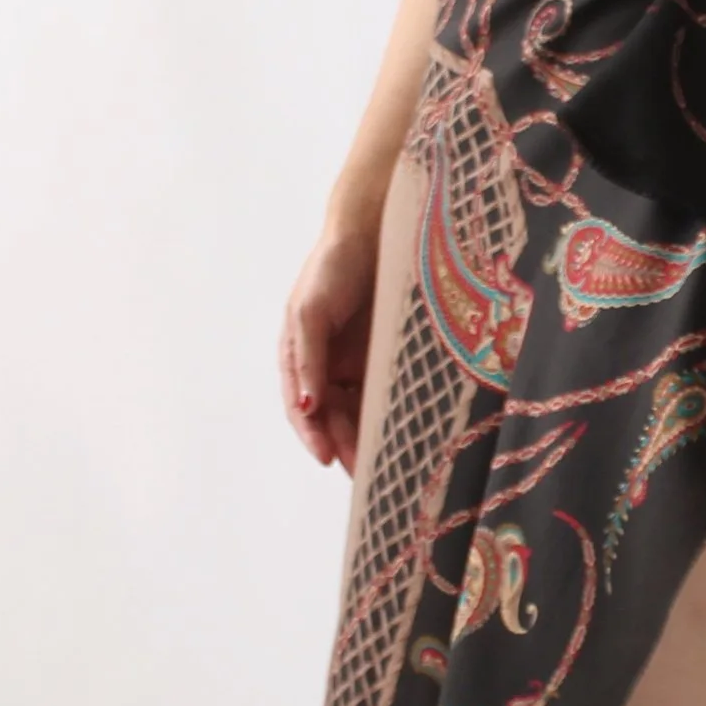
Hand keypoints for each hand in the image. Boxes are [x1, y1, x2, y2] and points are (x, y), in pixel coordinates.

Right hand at [280, 224, 379, 467]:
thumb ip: (307, 358)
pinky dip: (390, 413)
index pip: (303, 407)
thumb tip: (307, 407)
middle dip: (345, 444)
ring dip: (367, 437)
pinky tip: (404, 431)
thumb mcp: (310, 311)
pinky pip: (385, 392)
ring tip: (385, 464)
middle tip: (365, 473)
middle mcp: (327, 364)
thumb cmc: (332, 267)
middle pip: (332, 416)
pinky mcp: (385, 355)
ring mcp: (356, 361)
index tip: (327, 458)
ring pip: (359, 410)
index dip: (313, 434)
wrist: (372, 231)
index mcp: (301, 356)